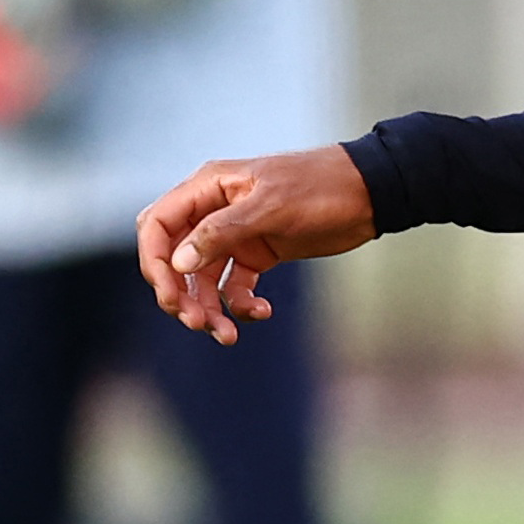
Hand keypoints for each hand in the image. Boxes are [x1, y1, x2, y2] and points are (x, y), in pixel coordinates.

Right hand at [136, 146, 375, 345]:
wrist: (370, 193)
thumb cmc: (319, 187)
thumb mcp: (270, 206)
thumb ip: (222, 232)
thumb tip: (179, 264)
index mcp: (207, 188)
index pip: (157, 225)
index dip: (153, 261)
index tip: (168, 295)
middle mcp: (214, 211)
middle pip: (173, 258)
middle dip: (178, 292)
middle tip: (194, 322)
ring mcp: (236, 235)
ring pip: (203, 279)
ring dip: (208, 309)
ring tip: (226, 335)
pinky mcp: (259, 254)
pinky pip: (235, 286)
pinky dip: (241, 304)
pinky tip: (262, 311)